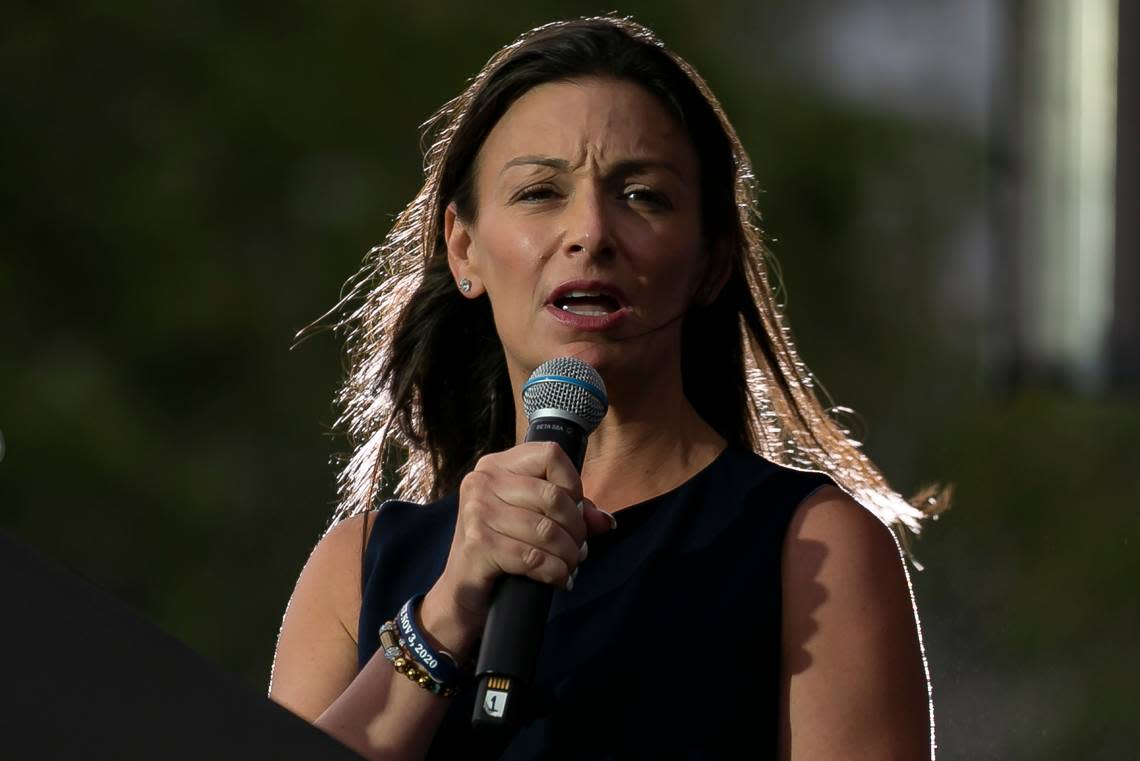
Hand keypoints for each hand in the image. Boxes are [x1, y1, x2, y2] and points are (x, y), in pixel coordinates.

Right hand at [419, 442, 615, 658]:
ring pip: (546, 530)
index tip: (575, 509)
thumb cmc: (499, 550)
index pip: (550, 454)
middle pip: (553, 496)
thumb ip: (569, 512)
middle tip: (578, 549)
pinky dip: (553, 572)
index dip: (573, 483)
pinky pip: (533, 557)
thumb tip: (603, 521)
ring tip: (569, 565)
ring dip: (568, 555)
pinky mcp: (478, 545)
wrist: (460, 593)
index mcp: (495, 466)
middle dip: (576, 529)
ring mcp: (477, 513)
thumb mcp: (531, 521)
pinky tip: (556, 578)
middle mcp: (482, 482)